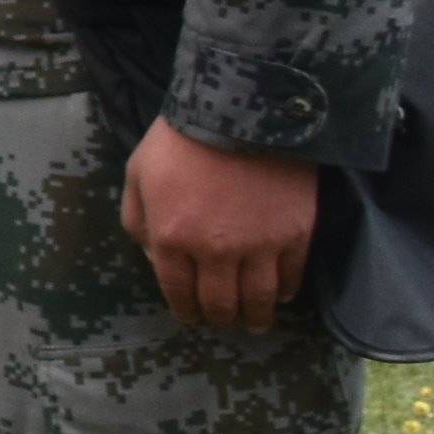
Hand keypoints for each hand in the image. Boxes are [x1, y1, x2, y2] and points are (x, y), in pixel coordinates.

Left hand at [123, 122, 322, 331]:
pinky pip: (291, 277)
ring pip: (258, 299)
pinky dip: (285, 292)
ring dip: (254, 317)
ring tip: (254, 323)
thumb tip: (151, 255)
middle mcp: (215, 250)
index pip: (177, 292)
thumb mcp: (138, 174)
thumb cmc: (181, 139)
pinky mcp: (296, 234)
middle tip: (223, 321)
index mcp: (171, 236)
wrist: (241, 110)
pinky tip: (280, 295)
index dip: (185, 310)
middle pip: (219, 303)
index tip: (191, 317)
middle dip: (219, 318)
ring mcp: (259, 245)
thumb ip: (138, 219)